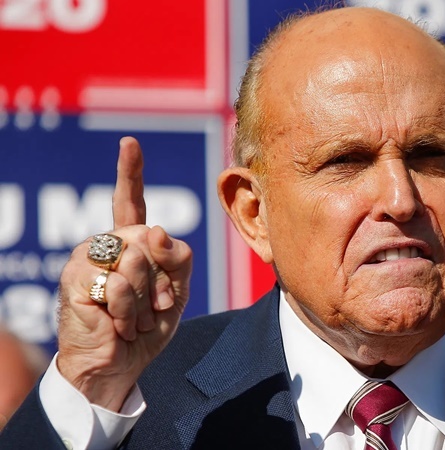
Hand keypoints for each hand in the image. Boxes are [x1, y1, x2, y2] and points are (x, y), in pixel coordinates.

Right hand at [56, 137, 192, 410]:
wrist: (118, 367)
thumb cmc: (145, 329)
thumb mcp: (177, 292)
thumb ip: (177, 258)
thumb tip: (156, 229)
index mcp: (129, 244)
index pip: (130, 203)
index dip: (130, 172)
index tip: (130, 143)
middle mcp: (106, 246)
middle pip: (152, 238)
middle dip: (163, 281)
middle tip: (152, 309)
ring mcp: (87, 260)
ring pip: (138, 260)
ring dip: (146, 301)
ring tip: (132, 318)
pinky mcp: (76, 280)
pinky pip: (120, 283)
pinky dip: (129, 310)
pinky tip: (117, 324)